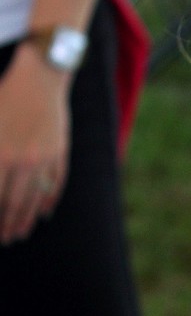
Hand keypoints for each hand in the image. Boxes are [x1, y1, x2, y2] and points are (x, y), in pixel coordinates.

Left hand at [0, 46, 69, 243]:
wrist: (41, 75)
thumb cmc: (7, 95)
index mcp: (2, 154)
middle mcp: (24, 161)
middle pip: (15, 202)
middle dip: (8, 224)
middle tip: (5, 240)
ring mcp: (45, 159)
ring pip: (35, 197)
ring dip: (27, 218)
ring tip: (21, 232)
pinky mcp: (60, 153)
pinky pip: (55, 183)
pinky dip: (50, 199)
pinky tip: (44, 211)